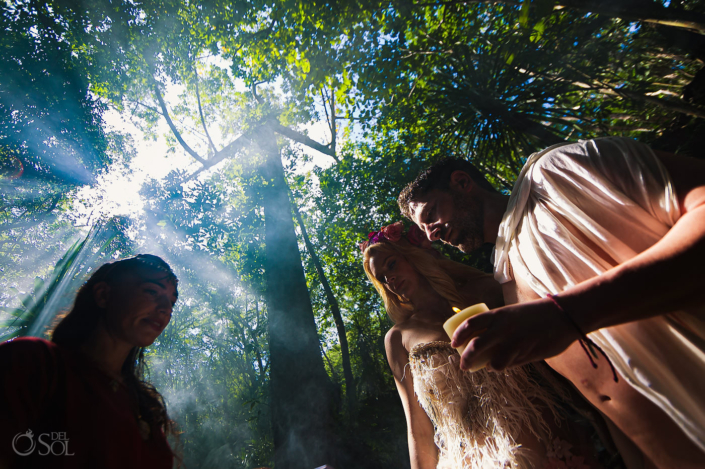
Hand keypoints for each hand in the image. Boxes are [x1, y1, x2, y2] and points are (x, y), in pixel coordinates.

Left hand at [451, 298, 581, 370]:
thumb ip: (499, 326)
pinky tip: (506, 365)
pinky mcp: (527, 354)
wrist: (563, 315)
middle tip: (464, 365)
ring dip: (489, 366)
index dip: (459, 335)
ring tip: (489, 366)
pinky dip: (506, 367)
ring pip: (494, 362)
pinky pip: (511, 365)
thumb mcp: (512, 314)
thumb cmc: (536, 315)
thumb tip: (485, 342)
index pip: (470, 324)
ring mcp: (515, 342)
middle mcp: (503, 328)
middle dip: (466, 359)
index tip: (453, 344)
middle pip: (475, 346)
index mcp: (498, 314)